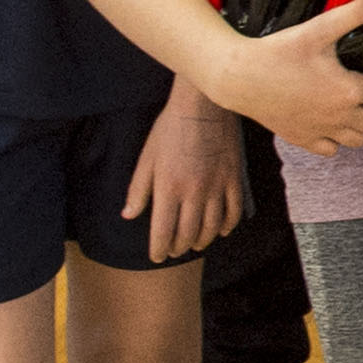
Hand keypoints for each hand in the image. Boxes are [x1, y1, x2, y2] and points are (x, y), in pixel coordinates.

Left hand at [124, 86, 242, 263]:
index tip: (156, 257)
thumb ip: (138, 189)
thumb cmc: (171, 128)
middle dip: (178, 248)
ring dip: (201, 241)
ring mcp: (217, 187)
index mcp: (168, 188)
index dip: (158, 250)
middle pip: (188, 234)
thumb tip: (129, 215)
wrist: (204, 104)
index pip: (163, 232)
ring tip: (194, 245)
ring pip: (211, 228)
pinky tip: (219, 231)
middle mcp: (194, 192)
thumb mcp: (147, 156)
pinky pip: (233, 212)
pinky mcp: (234, 179)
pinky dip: (226, 227)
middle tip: (173, 251)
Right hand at [206, 0, 362, 153]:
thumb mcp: (320, 28)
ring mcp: (319, 131)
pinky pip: (330, 149)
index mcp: (348, 92)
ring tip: (358, 107)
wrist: (238, 77)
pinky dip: (337, 140)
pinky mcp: (301, 138)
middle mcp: (338, 117)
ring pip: (357, 140)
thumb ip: (356, 13)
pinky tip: (331, 122)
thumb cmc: (277, 53)